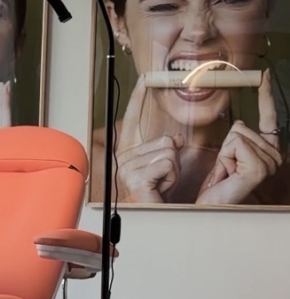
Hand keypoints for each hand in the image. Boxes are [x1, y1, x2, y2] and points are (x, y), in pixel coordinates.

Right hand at [114, 75, 180, 202]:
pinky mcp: (136, 178)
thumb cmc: (157, 198)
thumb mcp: (164, 168)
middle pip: (164, 140)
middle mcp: (123, 160)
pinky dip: (171, 176)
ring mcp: (127, 170)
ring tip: (161, 185)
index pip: (131, 121)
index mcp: (127, 155)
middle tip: (162, 179)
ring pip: (168, 151)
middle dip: (172, 160)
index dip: (137, 100)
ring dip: (173, 171)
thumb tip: (174, 140)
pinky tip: (160, 187)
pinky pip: (167, 162)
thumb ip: (165, 148)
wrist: (154, 219)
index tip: (143, 80)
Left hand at [196, 69, 281, 204]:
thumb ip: (238, 137)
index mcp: (270, 150)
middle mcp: (276, 156)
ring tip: (228, 171)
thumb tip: (240, 122)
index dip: (265, 95)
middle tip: (228, 166)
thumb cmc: (219, 182)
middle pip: (242, 127)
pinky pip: (237, 143)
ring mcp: (270, 163)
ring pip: (237, 135)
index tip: (263, 74)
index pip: (269, 117)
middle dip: (227, 145)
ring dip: (225, 153)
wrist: (212, 205)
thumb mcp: (228, 154)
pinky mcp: (259, 168)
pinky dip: (226, 156)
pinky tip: (230, 172)